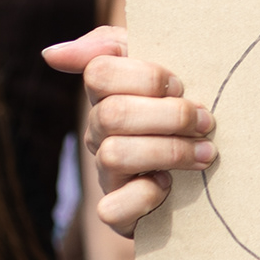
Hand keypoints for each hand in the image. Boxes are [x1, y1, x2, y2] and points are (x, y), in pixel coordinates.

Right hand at [43, 25, 216, 235]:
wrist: (209, 178)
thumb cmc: (182, 113)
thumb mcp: (161, 69)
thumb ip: (115, 46)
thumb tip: (51, 54)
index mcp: (108, 96)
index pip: (100, 73)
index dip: (145, 77)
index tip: (181, 85)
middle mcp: (100, 133)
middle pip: (111, 114)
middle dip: (168, 115)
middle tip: (205, 121)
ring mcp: (107, 174)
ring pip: (114, 155)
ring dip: (169, 151)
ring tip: (205, 152)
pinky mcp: (119, 213)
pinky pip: (112, 209)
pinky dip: (145, 196)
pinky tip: (169, 186)